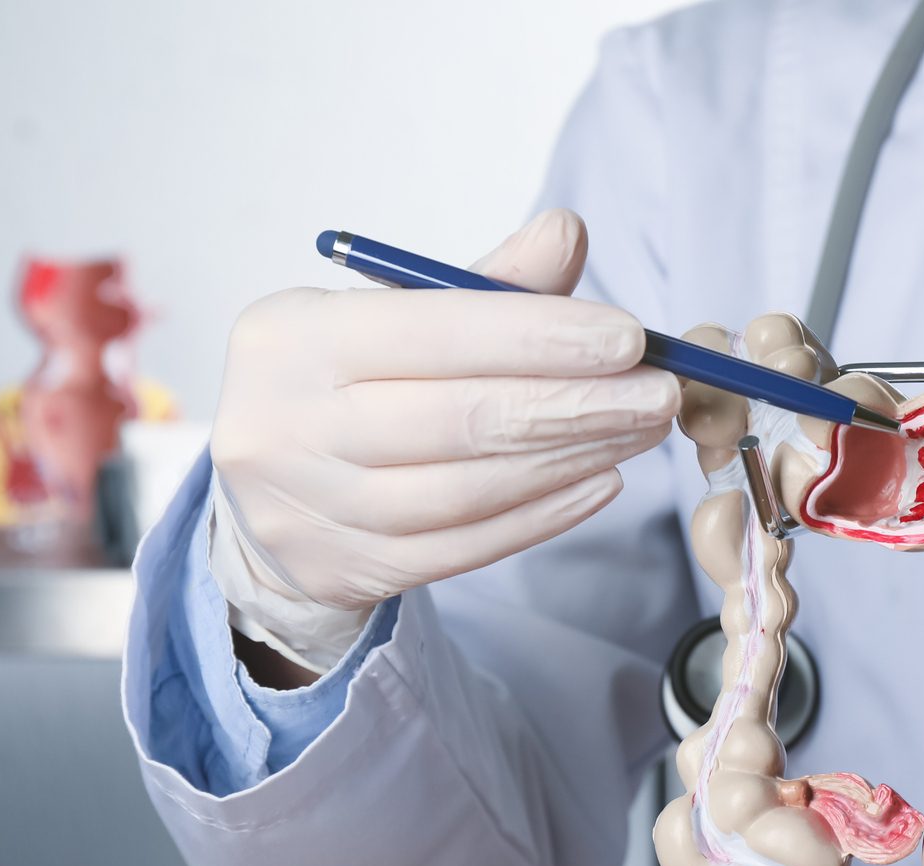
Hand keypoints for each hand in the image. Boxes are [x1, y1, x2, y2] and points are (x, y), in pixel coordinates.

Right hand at [208, 209, 679, 667]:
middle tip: (661, 393)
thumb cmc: (341, 384)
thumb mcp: (384, 318)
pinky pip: (468, 546)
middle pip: (464, 419)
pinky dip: (545, 514)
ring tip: (639, 431)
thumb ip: (478, 284)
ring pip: (473, 489)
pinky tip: (599, 481)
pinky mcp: (350, 571)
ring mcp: (314, 511)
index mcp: (294, 340)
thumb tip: (566, 235)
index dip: (542, 336)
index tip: (629, 338)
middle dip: (579, 403)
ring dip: (574, 458)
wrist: (262, 491)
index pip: (436, 333)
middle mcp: (289, 427)